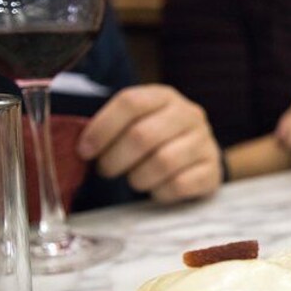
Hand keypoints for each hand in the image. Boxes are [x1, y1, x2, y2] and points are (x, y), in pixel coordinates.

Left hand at [77, 85, 222, 203]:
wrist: (199, 158)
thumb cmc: (157, 140)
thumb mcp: (137, 122)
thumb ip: (112, 127)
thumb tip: (79, 146)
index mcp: (164, 97)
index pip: (130, 102)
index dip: (102, 128)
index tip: (85, 150)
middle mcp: (189, 115)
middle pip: (143, 135)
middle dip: (115, 159)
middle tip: (106, 171)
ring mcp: (205, 143)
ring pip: (163, 162)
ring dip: (137, 178)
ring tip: (133, 180)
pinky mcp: (212, 171)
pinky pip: (180, 185)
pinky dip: (160, 193)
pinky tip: (155, 190)